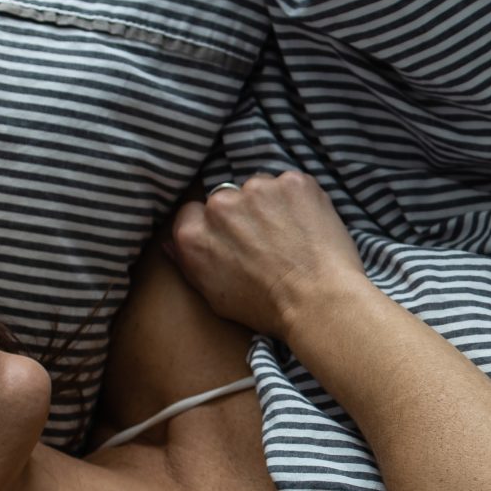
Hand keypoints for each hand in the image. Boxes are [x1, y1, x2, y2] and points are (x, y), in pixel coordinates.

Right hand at [162, 173, 370, 340]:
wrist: (319, 303)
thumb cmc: (268, 309)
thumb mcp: (216, 298)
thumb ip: (189, 263)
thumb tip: (170, 242)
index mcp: (194, 234)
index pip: (192, 213)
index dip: (214, 228)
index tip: (232, 241)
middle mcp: (220, 205)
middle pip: (225, 198)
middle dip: (242, 215)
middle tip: (266, 241)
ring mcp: (257, 189)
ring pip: (259, 188)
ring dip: (270, 205)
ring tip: (291, 236)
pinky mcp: (292, 182)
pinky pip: (291, 184)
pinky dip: (299, 201)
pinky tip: (309, 227)